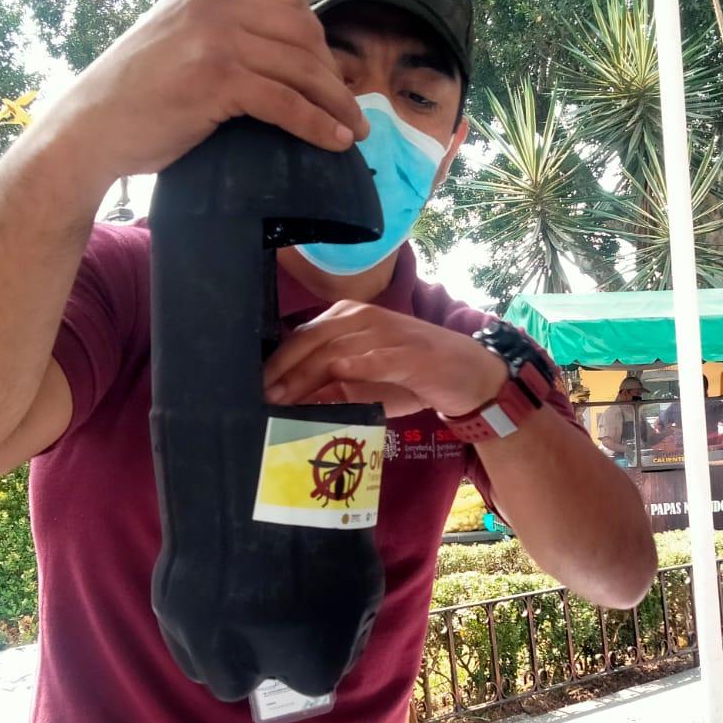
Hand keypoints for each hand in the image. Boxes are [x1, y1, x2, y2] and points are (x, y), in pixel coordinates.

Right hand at [33, 0, 368, 192]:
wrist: (87, 130)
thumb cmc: (133, 100)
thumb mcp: (179, 43)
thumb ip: (222, 35)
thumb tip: (285, 58)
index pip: (288, 1)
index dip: (318, 41)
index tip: (329, 76)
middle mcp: (211, 2)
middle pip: (303, 32)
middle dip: (333, 74)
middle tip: (348, 109)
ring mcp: (214, 37)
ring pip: (301, 68)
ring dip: (336, 103)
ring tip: (354, 132)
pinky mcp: (216, 78)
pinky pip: (287, 102)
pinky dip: (318, 124)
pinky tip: (335, 142)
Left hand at [264, 302, 507, 419]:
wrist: (467, 374)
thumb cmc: (413, 376)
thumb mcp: (364, 383)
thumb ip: (329, 388)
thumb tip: (290, 404)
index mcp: (348, 317)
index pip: (302, 336)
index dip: (277, 363)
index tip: (255, 389)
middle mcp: (362, 317)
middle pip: (309, 341)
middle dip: (282, 372)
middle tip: (260, 399)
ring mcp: (384, 333)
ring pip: (331, 352)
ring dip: (303, 379)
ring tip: (281, 403)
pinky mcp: (405, 353)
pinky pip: (368, 361)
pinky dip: (345, 374)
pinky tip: (325, 389)